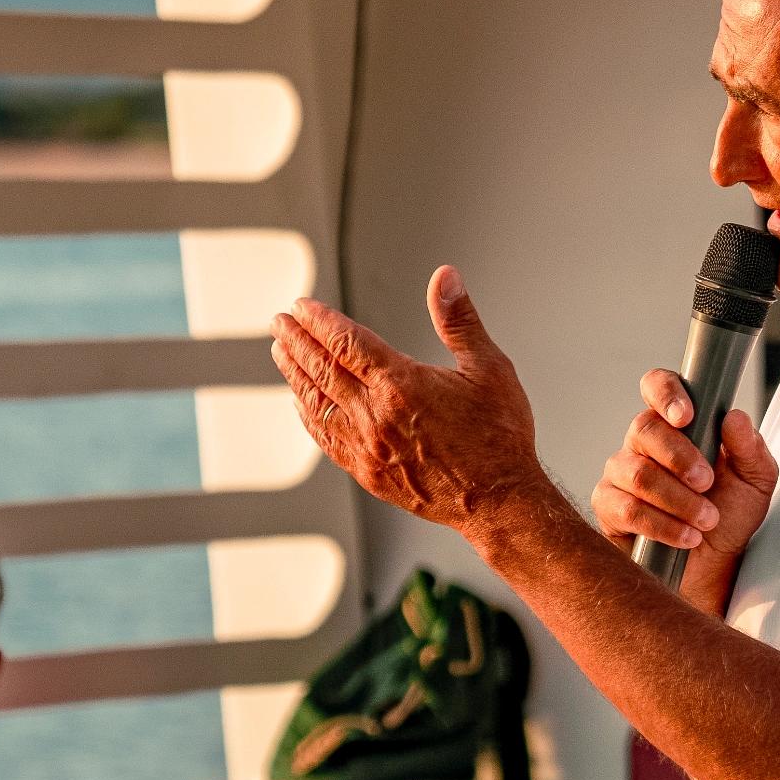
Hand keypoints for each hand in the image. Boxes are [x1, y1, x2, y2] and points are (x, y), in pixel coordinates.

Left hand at [271, 267, 548, 541]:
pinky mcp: (368, 473)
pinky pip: (326, 438)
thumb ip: (459, 320)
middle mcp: (376, 415)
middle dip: (298, 341)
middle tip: (280, 322)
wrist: (499, 501)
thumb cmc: (499, 436)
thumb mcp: (489, 367)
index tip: (301, 306)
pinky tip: (302, 404)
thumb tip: (445, 278)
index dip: (320, 320)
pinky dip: (309, 416)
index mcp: (402, 385)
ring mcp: (368, 447)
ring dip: (295, 374)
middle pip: (323, 369)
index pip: (346, 342)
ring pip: (317, 403)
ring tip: (281, 353)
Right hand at [592, 369, 778, 610]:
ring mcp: (622, 473)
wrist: (714, 565)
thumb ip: (750, 448)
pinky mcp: (609, 507)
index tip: (686, 416)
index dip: (666, 393)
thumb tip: (735, 417)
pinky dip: (663, 525)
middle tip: (707, 483)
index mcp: (677, 423)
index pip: (658, 386)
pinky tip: (687, 537)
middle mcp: (644, 442)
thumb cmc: (730, 513)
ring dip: (678, 499)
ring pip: (638, 473)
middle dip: (680, 458)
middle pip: (645, 429)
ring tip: (706, 520)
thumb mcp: (755, 481)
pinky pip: (627, 509)